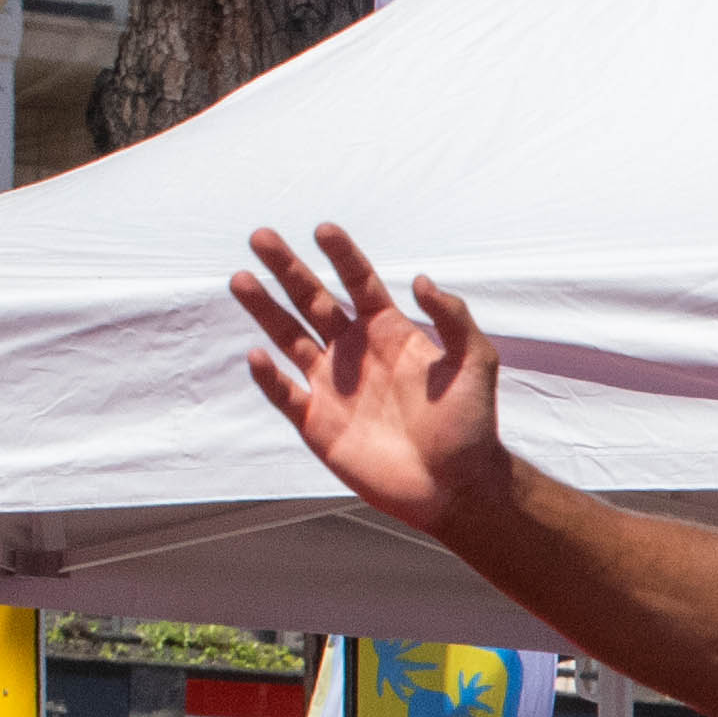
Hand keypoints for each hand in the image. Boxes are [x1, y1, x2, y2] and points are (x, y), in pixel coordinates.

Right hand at [235, 224, 511, 535]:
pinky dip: (268, 377)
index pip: (358, 282)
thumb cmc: (471, 425)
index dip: (341, 255)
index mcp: (389, 333)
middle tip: (260, 236)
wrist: (456, 486)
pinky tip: (255, 355)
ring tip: (240, 278)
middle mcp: (355, 353)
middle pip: (313, 300)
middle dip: (287, 269)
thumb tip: (420, 280)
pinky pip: (285, 394)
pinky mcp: (318, 423)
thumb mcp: (477, 363)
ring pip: (289, 338)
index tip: (323, 229)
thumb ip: (454, 318)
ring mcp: (333, 387)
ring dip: (265, 309)